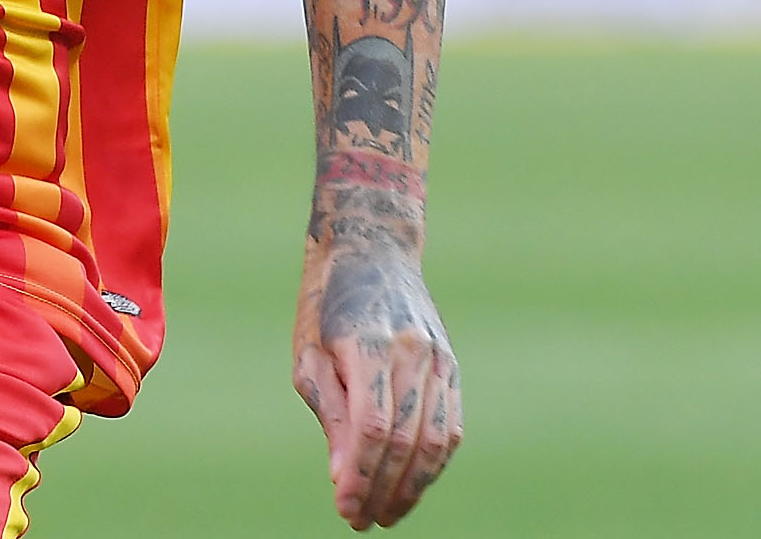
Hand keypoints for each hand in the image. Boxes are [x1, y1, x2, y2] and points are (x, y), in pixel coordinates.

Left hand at [294, 235, 463, 527]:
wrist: (372, 248)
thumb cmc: (327, 305)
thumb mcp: (309, 355)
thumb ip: (331, 415)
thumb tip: (344, 477)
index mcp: (368, 347)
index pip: (372, 429)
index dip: (361, 477)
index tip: (345, 509)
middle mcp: (410, 352)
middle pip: (405, 441)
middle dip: (383, 491)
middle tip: (360, 521)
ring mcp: (437, 359)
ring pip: (435, 440)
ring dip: (413, 488)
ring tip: (387, 514)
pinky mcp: (451, 365)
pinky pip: (451, 425)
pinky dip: (434, 463)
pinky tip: (412, 484)